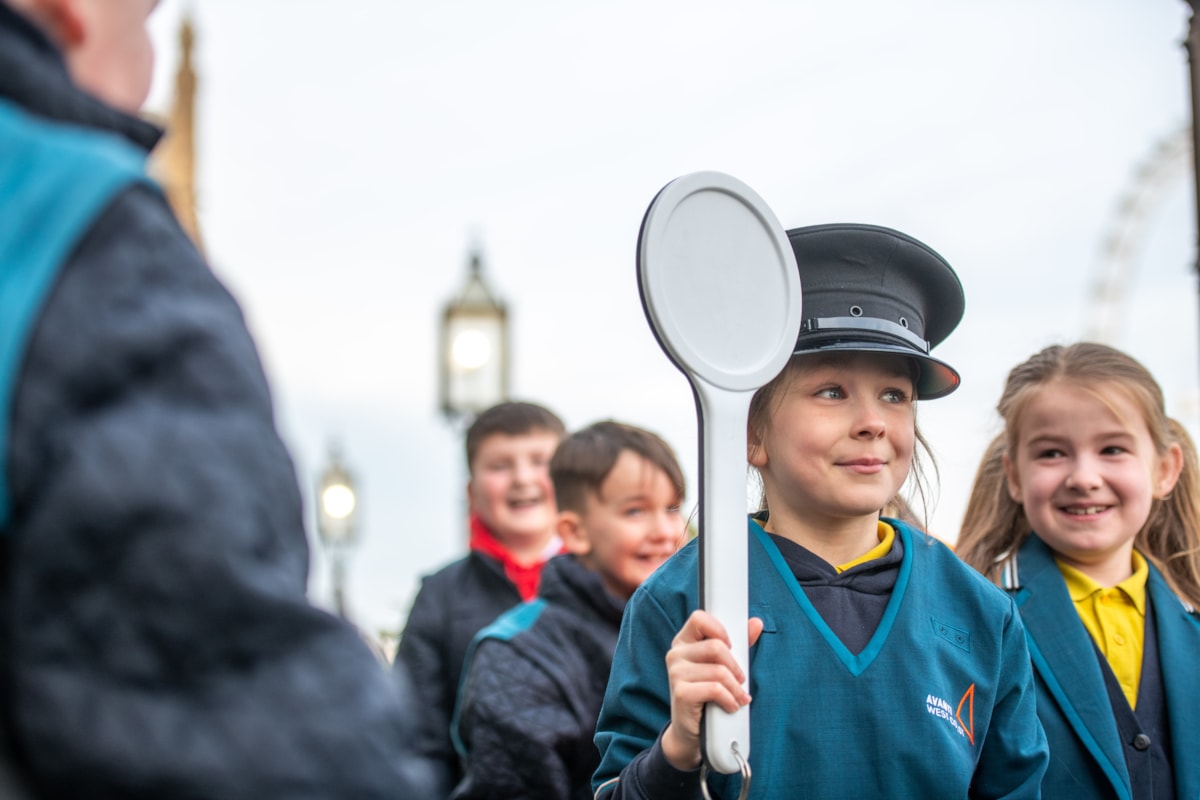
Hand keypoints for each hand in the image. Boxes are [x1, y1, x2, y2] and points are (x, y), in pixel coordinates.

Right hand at [660, 612, 763, 770]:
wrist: (692, 730)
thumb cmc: (708, 694)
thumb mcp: (724, 666)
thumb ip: (739, 644)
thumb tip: (756, 623)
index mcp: (684, 642)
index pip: (699, 618)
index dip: (719, 630)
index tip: (730, 646)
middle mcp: (676, 654)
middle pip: (716, 647)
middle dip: (735, 667)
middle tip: (740, 680)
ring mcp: (675, 673)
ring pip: (719, 671)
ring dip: (736, 688)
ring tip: (738, 697)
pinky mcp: (681, 693)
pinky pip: (715, 689)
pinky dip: (729, 699)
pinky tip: (731, 705)